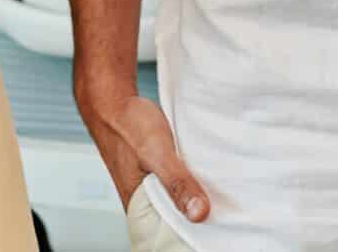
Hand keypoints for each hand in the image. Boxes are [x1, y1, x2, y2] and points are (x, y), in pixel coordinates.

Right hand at [76, 77, 208, 224]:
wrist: (113, 102)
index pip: (169, 235)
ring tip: (217, 192)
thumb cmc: (128, 127)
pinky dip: (191, 181)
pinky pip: (178, 184)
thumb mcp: (157, 153)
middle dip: (197, 214)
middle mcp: (144, 201)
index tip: (218, 228)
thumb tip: (199, 213)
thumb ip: (177, 183)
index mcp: (139, 207)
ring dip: (195, 196)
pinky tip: (205, 175)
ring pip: (179, 200)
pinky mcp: (157, 171)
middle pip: (177, 219)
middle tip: (224, 208)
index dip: (193, 233)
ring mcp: (150, 186)